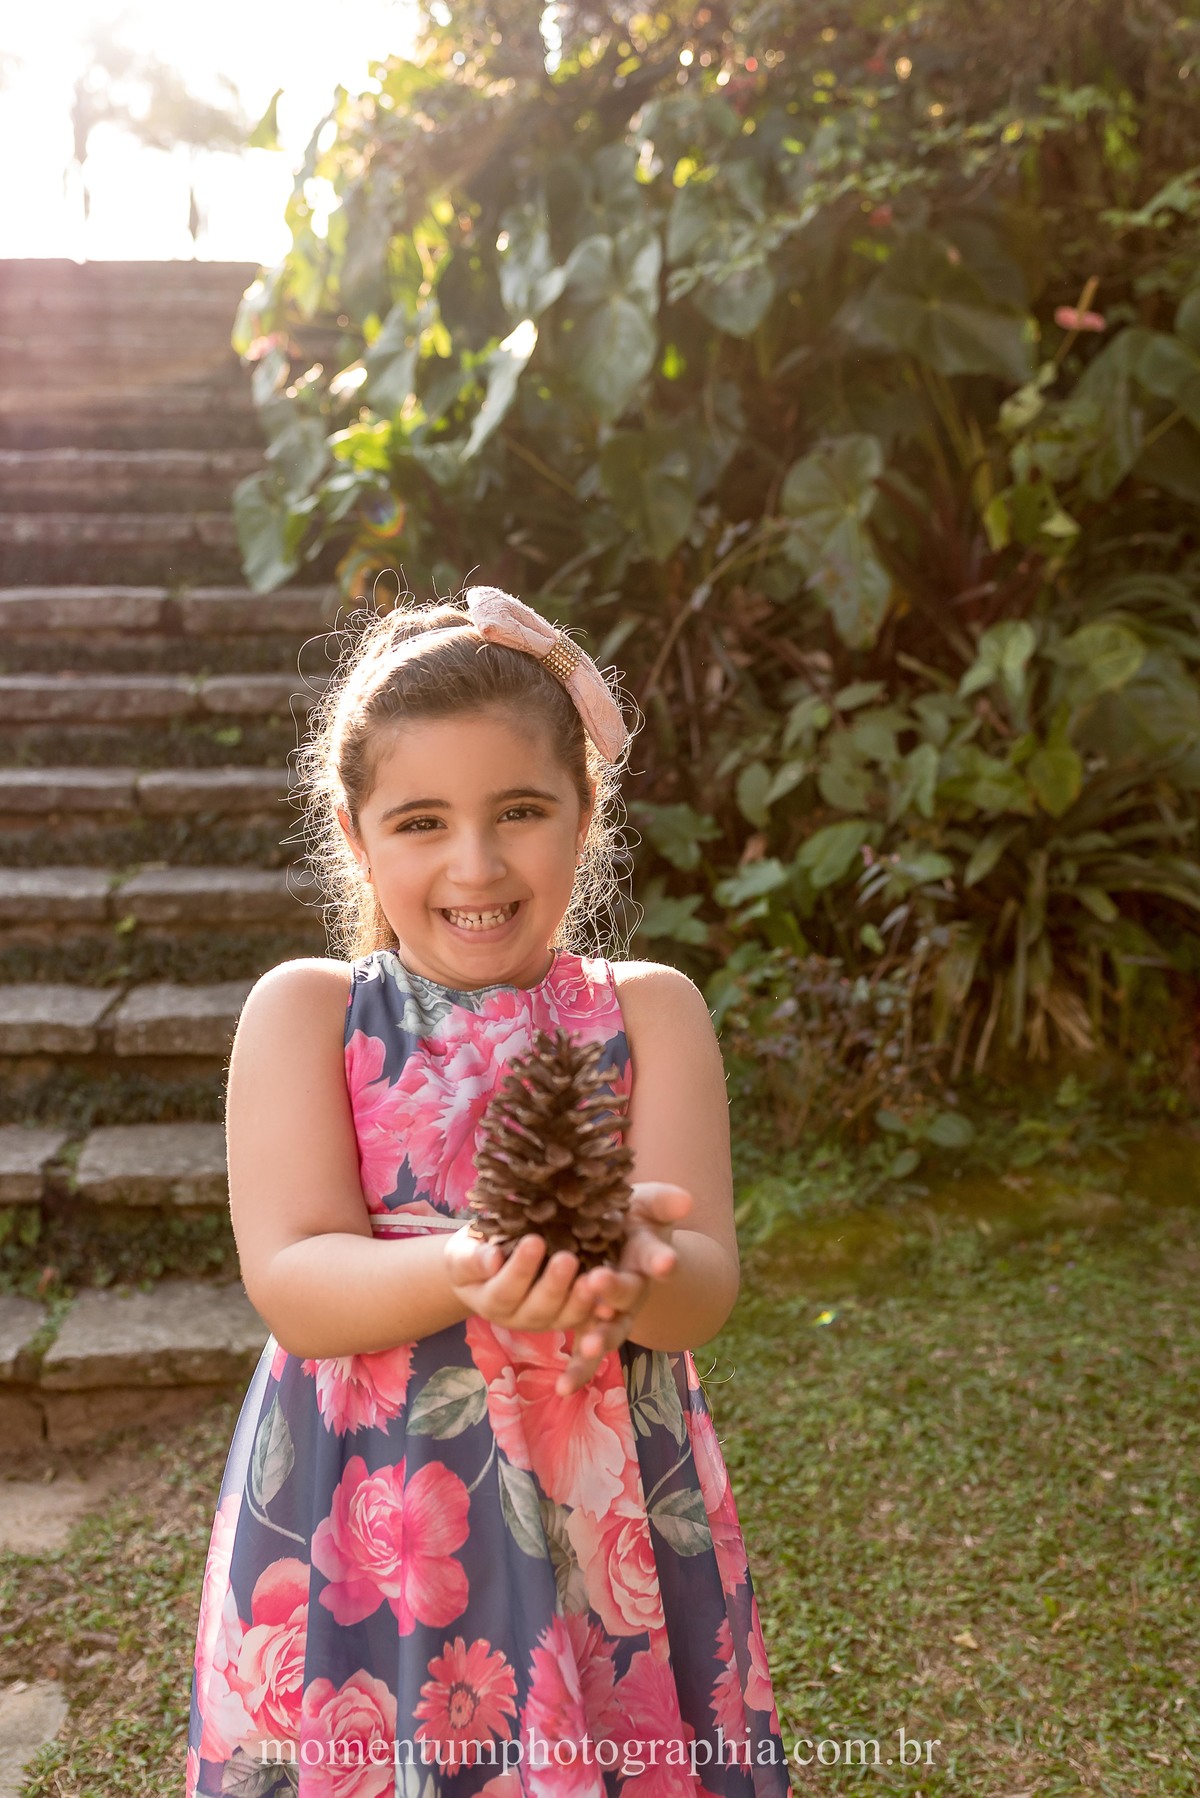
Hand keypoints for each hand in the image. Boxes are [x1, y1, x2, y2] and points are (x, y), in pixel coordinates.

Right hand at [445, 1227, 598, 1333]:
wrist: (488, 1263)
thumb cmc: (474, 1252)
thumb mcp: (461, 1252)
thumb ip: (471, 1259)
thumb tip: (492, 1260)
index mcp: (490, 1301)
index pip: (504, 1290)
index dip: (520, 1269)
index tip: (535, 1241)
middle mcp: (518, 1317)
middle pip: (538, 1309)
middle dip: (554, 1285)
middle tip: (568, 1259)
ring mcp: (545, 1319)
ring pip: (564, 1317)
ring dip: (580, 1300)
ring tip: (594, 1278)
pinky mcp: (568, 1314)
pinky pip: (585, 1317)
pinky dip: (598, 1309)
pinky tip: (610, 1293)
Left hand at [555, 1182, 692, 1394]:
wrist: (613, 1244)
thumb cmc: (630, 1220)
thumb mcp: (645, 1204)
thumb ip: (663, 1202)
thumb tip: (687, 1198)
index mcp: (648, 1258)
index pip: (658, 1258)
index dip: (662, 1260)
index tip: (666, 1262)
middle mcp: (634, 1290)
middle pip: (628, 1294)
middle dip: (615, 1290)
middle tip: (599, 1281)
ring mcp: (613, 1314)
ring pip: (610, 1331)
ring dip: (601, 1338)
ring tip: (589, 1345)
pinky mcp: (589, 1329)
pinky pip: (586, 1355)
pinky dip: (577, 1371)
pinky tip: (563, 1388)